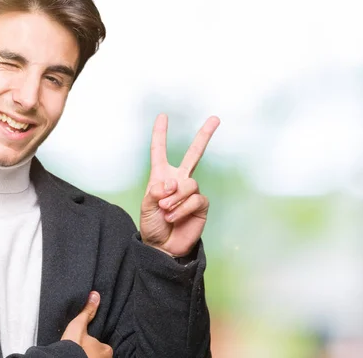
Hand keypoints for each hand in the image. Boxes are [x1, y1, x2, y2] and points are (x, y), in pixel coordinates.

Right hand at [61, 291, 112, 357]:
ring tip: (79, 353)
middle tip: (82, 349)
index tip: (88, 343)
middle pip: (100, 356)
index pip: (105, 347)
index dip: (97, 345)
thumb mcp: (79, 324)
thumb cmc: (74, 345)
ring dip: (89, 356)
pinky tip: (75, 356)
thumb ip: (87, 311)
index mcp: (106, 351)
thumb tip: (95, 295)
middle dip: (93, 353)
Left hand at [140, 114, 219, 256]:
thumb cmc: (152, 226)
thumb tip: (172, 182)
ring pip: (189, 183)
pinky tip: (174, 218)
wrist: (164, 247)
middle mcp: (178, 180)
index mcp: (161, 176)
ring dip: (175, 198)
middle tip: (216, 118)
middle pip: (194, 154)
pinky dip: (182, 208)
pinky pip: (195, 199)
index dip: (160, 134)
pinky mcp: (201, 204)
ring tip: (166, 211)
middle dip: (205, 136)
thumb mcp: (146, 207)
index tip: (163, 116)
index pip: (159, 151)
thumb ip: (156, 192)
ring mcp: (191, 191)